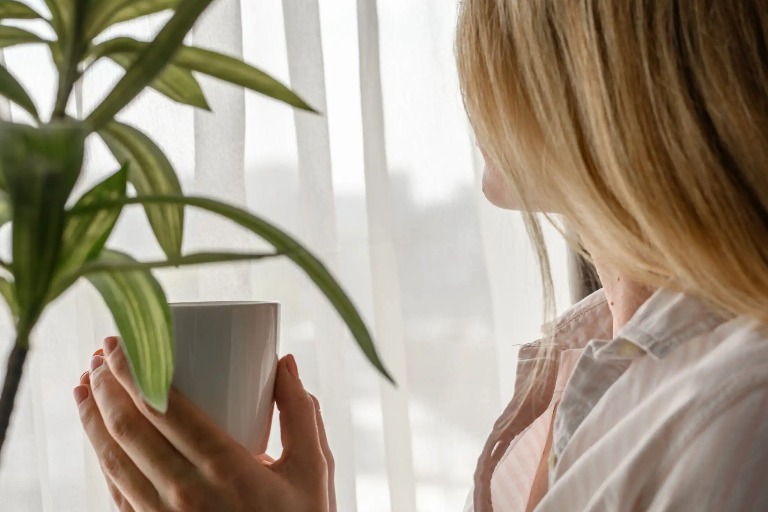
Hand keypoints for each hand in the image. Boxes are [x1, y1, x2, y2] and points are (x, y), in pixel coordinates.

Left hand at [73, 337, 335, 511]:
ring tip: (85, 385)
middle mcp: (186, 493)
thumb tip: (286, 362)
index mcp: (226, 468)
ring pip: (112, 460)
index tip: (121, 342)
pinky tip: (98, 438)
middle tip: (101, 353)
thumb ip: (301, 414)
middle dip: (107, 384)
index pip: (164, 407)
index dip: (132, 369)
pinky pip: (117, 492)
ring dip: (92, 417)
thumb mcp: (312, 470)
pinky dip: (100, 458)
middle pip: (129, 427)